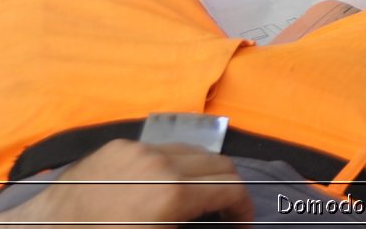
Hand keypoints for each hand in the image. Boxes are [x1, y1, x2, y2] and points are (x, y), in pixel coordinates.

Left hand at [0, 139, 251, 227]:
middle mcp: (163, 162)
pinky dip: (172, 163)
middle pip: (219, 163)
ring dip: (203, 172)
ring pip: (193, 150)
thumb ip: (189, 226)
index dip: (244, 207)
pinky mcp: (120, 144)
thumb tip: (218, 221)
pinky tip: (160, 182)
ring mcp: (140, 149)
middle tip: (224, 211)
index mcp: (173, 194)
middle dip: (229, 187)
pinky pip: (160, 147)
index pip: (231, 188)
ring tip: (195, 195)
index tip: (242, 222)